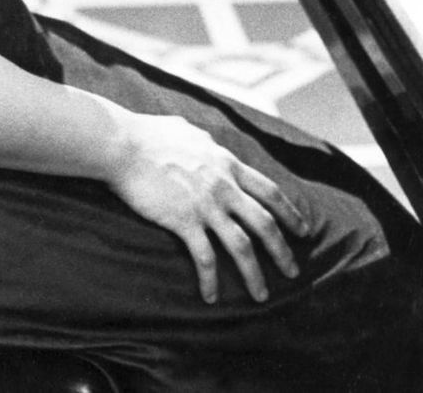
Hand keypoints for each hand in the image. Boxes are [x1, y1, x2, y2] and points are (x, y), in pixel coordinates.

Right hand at [108, 113, 307, 303]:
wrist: (123, 145)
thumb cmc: (149, 134)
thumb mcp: (187, 130)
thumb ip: (205, 140)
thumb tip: (208, 141)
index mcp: (226, 163)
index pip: (269, 191)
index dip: (289, 212)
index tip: (303, 230)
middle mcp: (223, 186)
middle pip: (264, 223)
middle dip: (283, 250)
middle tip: (293, 271)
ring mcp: (205, 204)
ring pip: (242, 246)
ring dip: (255, 274)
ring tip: (262, 295)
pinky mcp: (184, 220)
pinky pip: (205, 257)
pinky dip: (211, 280)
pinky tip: (212, 296)